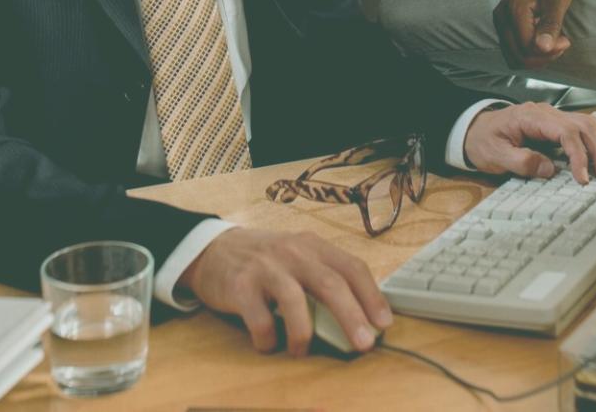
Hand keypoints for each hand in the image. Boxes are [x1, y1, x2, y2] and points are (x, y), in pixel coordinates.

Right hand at [179, 227, 391, 355]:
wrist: (211, 250)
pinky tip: (268, 343)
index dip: (371, 295)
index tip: (384, 322)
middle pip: (329, 283)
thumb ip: (322, 277)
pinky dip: (268, 339)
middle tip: (365, 343)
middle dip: (351, 316)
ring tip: (301, 350)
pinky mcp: (240, 285)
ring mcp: (265, 267)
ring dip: (304, 334)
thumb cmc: (264, 260)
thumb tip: (359, 318)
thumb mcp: (296, 257)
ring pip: (295, 302)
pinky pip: (260, 320)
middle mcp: (291, 251)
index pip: (350, 266)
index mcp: (311, 245)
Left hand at [463, 102, 595, 184]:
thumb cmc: (482, 141)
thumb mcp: (495, 155)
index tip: (583, 178)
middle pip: (583, 124)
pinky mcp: (556, 126)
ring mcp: (552, 117)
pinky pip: (582, 130)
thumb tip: (550, 169)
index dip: (579, 155)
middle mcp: (546, 113)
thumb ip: (521, 161)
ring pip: (587, 124)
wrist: (473, 130)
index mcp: (530, 116)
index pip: (566, 131)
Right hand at [493, 0, 574, 69]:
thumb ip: (550, 25)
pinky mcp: (503, 26)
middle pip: (518, 57)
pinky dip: (530, 53)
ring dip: (536, 58)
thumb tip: (543, 49)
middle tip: (562, 42)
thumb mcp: (558, 0)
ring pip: (514, 58)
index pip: (527, 47)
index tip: (567, 40)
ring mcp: (500, 23)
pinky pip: (513, 51)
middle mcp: (501, 18)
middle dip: (543, 57)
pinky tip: (544, 41)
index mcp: (514, 9)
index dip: (549, 51)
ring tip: (554, 43)